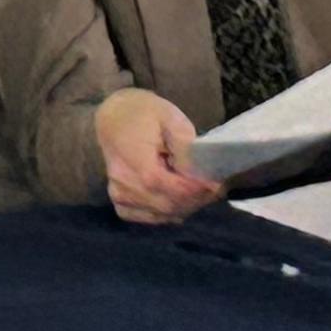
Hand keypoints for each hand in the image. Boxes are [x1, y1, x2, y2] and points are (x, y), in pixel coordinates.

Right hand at [95, 87, 225, 224]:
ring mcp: (120, 196)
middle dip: (197, 199)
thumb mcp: (169, 117)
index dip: (197, 190)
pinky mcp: (120, 203)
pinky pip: (151, 217)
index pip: (171, 188)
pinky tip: (180, 199)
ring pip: (163, 214)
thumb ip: (185, 146)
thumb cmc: (143, 113)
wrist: (113, 117)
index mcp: (135, 162)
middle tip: (216, 188)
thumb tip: (199, 172)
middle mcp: (124, 184)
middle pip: (169, 204)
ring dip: (187, 206)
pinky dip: (170, 212)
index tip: (217, 184)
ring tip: (202, 191)